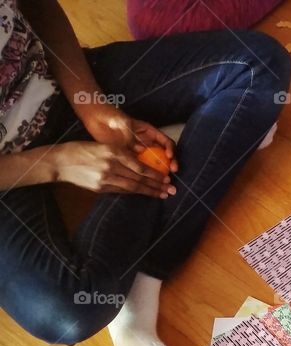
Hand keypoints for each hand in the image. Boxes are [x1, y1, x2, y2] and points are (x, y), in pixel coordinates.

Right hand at [51, 141, 173, 197]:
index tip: (166, 177)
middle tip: (171, 190)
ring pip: (132, 187)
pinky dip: (134, 193)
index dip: (155, 174)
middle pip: (139, 178)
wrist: (60, 161)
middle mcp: (111, 165)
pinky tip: (143, 193)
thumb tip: (139, 164)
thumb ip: (120, 154)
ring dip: (149, 191)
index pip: (140, 166)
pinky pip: (121, 191)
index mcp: (113, 152)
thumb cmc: (81, 150)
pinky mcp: (100, 188)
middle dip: (157, 185)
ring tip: (162, 195)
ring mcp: (105, 178)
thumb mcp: (102, 146)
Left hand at [80, 103, 178, 172]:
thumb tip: (140, 150)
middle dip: (169, 166)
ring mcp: (138, 152)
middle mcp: (146, 143)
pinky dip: (142, 175)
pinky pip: (138, 168)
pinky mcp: (128, 158)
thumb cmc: (111, 116)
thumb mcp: (123, 123)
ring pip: (152, 164)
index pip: (166, 142)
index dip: (171, 151)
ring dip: (157, 174)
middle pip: (163, 156)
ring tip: (161, 183)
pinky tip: (144, 181)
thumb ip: (131, 136)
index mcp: (150, 133)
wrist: (95, 118)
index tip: (169, 158)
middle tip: (170, 175)